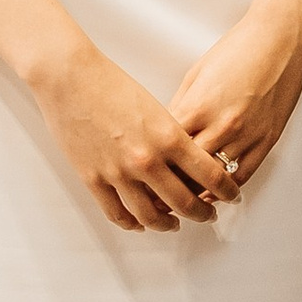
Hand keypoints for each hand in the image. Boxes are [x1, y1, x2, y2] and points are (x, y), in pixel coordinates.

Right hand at [30, 43, 232, 234]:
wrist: (69, 77)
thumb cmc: (111, 83)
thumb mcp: (155, 107)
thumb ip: (171, 137)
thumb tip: (186, 163)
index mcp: (169, 137)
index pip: (210, 175)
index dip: (227, 190)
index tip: (233, 195)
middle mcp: (147, 160)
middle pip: (185, 202)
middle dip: (202, 213)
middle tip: (208, 215)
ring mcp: (119, 173)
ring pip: (152, 217)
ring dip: (168, 224)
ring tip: (175, 224)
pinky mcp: (93, 179)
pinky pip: (118, 214)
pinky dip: (133, 224)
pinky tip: (140, 223)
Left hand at [169, 9, 301, 188]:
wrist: (280, 38)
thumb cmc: (239, 49)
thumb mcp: (196, 74)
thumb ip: (181, 107)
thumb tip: (166, 133)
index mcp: (198, 106)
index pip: (166, 150)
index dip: (153, 166)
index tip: (145, 174)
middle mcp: (222, 125)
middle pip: (188, 170)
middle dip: (170, 184)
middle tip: (158, 196)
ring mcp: (247, 135)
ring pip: (215, 179)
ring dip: (197, 192)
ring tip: (182, 201)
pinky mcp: (267, 140)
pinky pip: (244, 175)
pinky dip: (227, 188)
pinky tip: (216, 193)